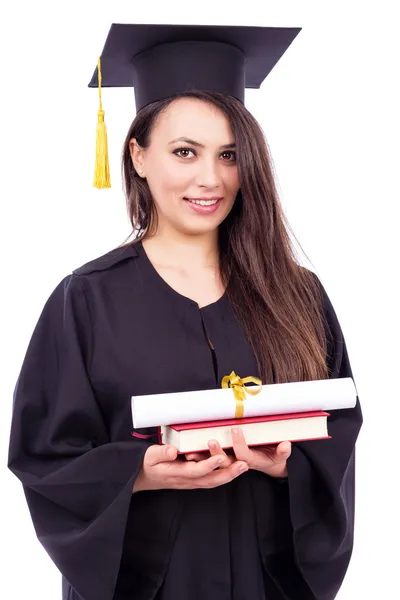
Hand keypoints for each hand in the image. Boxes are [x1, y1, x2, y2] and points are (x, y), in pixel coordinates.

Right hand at [133, 444, 248, 492]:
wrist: (143, 477)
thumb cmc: (147, 464)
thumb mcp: (149, 456)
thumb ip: (161, 452)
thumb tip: (172, 450)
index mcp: (177, 474)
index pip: (196, 471)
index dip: (209, 465)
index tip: (221, 457)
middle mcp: (187, 481)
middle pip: (211, 480)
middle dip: (228, 473)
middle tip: (243, 465)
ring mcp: (191, 482)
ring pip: (213, 482)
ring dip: (229, 476)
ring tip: (244, 467)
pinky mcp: (193, 480)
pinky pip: (211, 480)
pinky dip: (223, 476)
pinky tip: (233, 470)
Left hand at [185, 429, 290, 478]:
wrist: (270, 465)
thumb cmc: (273, 457)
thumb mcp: (280, 455)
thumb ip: (282, 451)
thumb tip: (286, 444)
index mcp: (250, 461)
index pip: (242, 453)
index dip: (238, 443)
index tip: (235, 429)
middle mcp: (238, 463)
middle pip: (224, 461)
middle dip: (216, 453)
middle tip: (211, 441)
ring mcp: (228, 463)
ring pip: (213, 463)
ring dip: (202, 458)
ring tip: (190, 452)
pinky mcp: (221, 461)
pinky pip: (207, 461)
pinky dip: (198, 457)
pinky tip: (186, 453)